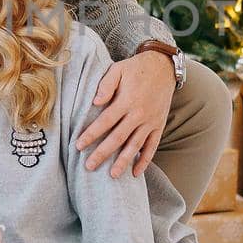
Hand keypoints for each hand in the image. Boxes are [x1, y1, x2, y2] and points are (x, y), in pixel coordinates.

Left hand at [75, 51, 174, 177]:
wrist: (164, 67)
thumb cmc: (136, 68)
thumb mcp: (118, 70)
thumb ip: (106, 85)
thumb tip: (95, 102)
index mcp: (126, 100)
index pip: (105, 121)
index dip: (91, 134)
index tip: (78, 146)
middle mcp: (139, 114)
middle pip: (118, 138)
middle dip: (102, 153)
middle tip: (89, 166)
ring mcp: (150, 121)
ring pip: (135, 145)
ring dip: (123, 161)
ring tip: (112, 175)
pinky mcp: (159, 125)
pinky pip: (152, 146)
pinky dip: (145, 160)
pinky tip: (135, 172)